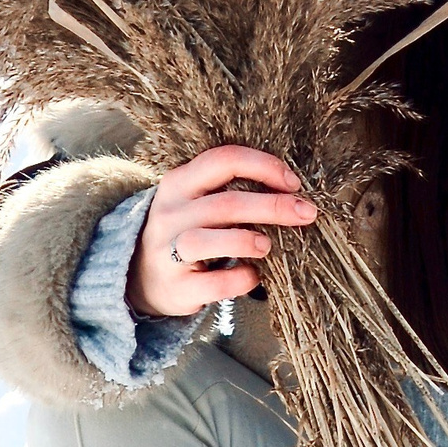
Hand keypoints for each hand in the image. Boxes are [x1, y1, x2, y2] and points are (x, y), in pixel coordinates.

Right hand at [127, 144, 316, 318]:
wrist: (141, 275)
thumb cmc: (187, 231)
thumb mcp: (197, 201)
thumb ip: (231, 190)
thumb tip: (293, 191)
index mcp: (180, 182)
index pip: (224, 160)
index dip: (264, 167)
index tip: (293, 183)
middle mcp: (170, 213)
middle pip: (226, 202)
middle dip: (273, 206)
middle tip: (307, 212)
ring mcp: (168, 250)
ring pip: (208, 240)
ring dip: (247, 240)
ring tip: (268, 245)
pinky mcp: (176, 286)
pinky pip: (213, 283)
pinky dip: (240, 279)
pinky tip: (253, 276)